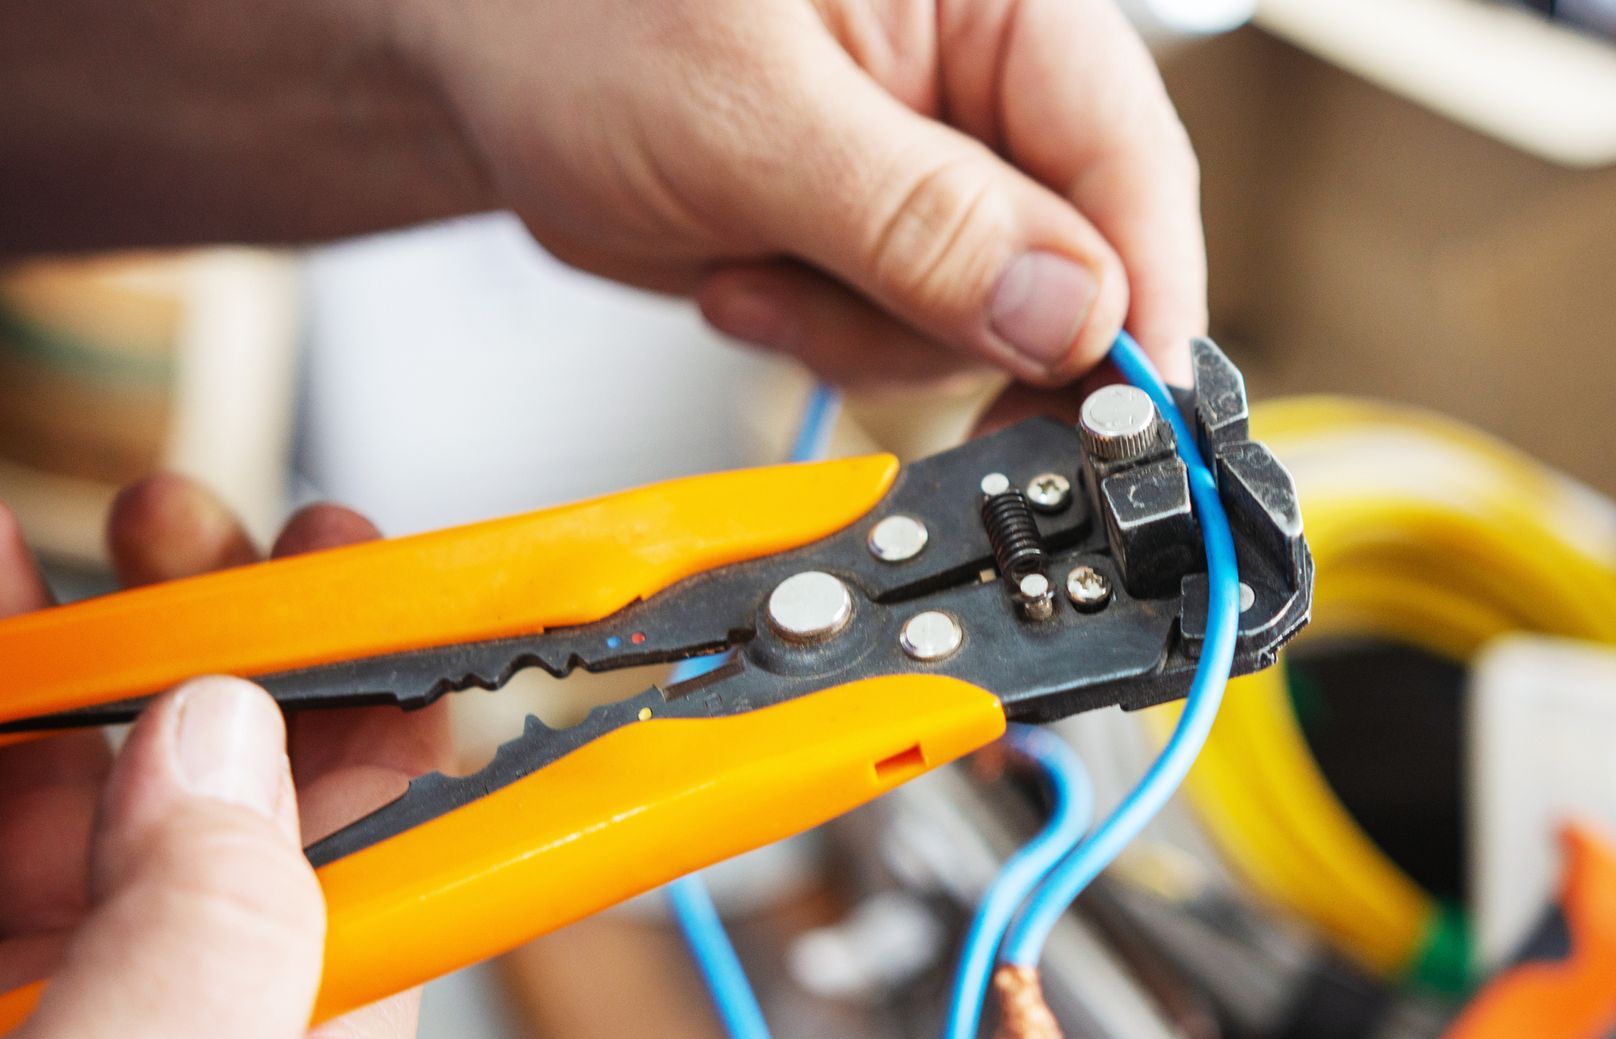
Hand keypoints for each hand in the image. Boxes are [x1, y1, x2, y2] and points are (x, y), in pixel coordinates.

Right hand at [0, 478, 448, 1038]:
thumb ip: (207, 945)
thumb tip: (225, 733)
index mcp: (316, 1022)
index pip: (403, 812)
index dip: (392, 669)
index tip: (349, 563)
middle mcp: (218, 980)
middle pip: (260, 756)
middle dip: (231, 625)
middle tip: (190, 527)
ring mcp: (92, 959)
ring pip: (121, 760)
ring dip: (101, 639)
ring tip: (73, 545)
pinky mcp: (4, 948)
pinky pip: (14, 796)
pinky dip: (5, 698)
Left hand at [1, 0, 1203, 389]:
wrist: (470, 53)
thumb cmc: (574, 13)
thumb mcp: (749, 115)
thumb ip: (924, 222)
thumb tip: (1075, 317)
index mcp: (998, 7)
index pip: (1130, 166)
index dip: (1140, 304)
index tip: (1119, 416)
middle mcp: (982, 91)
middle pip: (1074, 267)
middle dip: (968, 329)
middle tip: (868, 331)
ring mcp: (932, 175)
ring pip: (981, 326)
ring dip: (863, 334)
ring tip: (753, 265)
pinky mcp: (874, 241)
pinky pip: (900, 340)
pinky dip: (821, 339)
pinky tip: (742, 273)